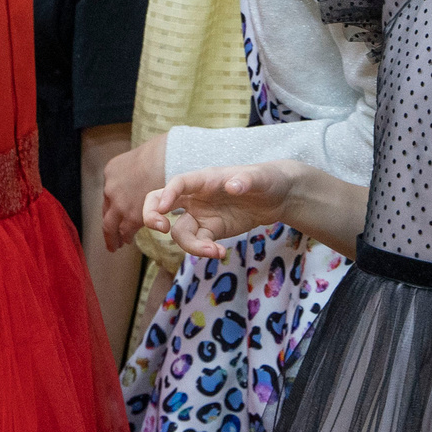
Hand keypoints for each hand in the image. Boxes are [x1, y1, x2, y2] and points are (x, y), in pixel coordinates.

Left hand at [98, 133, 167, 251]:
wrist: (166, 159)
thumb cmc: (160, 153)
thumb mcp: (138, 157)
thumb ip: (133, 172)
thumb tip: (139, 178)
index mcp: (110, 172)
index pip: (109, 195)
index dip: (112, 207)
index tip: (114, 214)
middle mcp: (110, 189)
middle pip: (106, 212)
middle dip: (108, 226)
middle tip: (110, 237)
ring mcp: (119, 204)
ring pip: (111, 226)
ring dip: (113, 237)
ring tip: (117, 245)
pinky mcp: (132, 217)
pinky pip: (126, 231)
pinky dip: (126, 237)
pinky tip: (128, 241)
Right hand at [142, 162, 304, 257]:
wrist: (279, 197)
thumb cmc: (268, 179)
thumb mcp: (262, 178)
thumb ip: (247, 180)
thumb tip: (232, 186)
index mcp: (205, 178)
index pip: (179, 183)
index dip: (167, 194)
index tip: (163, 209)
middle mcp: (196, 196)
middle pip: (160, 203)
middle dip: (152, 215)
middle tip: (161, 229)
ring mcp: (201, 215)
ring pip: (179, 231)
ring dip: (190, 245)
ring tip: (214, 251)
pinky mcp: (211, 231)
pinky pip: (198, 243)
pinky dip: (205, 251)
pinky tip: (220, 253)